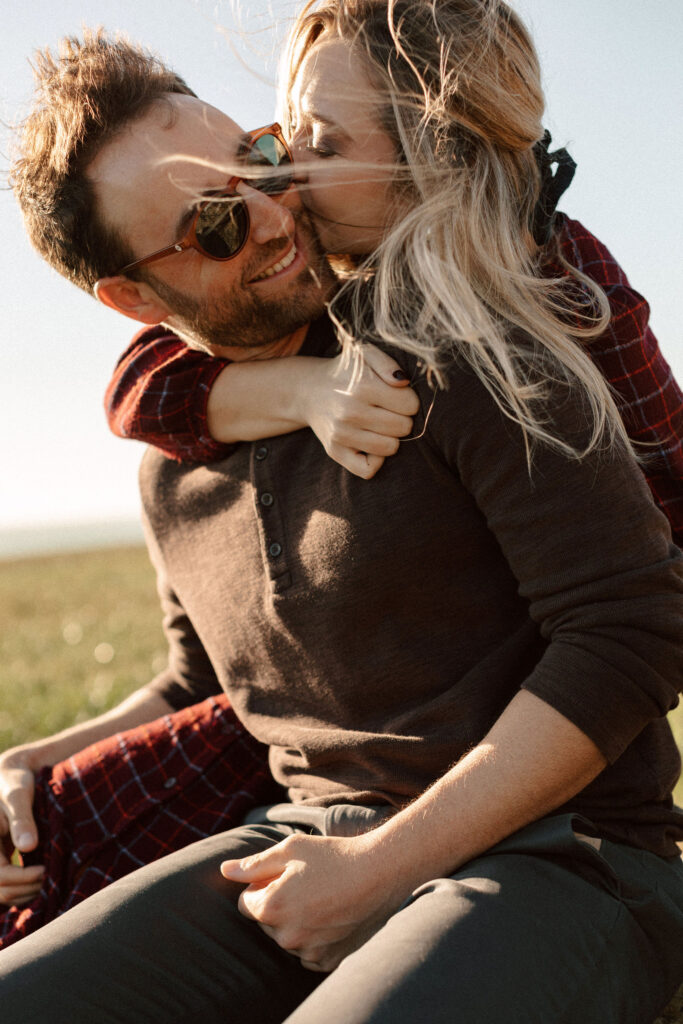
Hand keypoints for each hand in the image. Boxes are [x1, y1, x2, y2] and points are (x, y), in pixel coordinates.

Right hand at [0, 752, 43, 906]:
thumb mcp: (18, 795)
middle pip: (0, 890)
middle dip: (27, 889)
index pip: (0, 876)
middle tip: (52, 877)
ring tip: (49, 880)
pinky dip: (22, 890)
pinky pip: (5, 887)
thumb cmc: (14, 782)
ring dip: (25, 894)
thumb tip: (29, 846)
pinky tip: (40, 881)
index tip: (46, 870)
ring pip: (2, 894)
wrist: (11, 777)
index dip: (23, 878)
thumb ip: (21, 819)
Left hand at [220, 832, 407, 972]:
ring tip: (321, 898)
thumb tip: (224, 870)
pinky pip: (308, 952)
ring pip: (287, 937)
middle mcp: (286, 936)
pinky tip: (330, 916)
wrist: (379, 873)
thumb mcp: (290, 849)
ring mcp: (308, 951)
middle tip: (306, 883)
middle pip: (265, 921)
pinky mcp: (328, 961)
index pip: (245, 903)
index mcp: (271, 907)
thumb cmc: (333, 856)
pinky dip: (314, 937)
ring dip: (296, 922)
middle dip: (278, 903)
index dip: (262, 885)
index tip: (285, 874)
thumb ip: (253, 864)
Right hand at [303, 346, 419, 478]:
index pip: (410, 404)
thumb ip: (388, 363)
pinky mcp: (335, 452)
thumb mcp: (365, 354)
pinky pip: (368, 470)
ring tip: (379, 425)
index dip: (408, 399)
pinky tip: (372, 444)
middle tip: (388, 410)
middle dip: (402, 418)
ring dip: (391, 437)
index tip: (396, 396)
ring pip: (390, 448)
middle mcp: (350, 412)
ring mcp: (341, 435)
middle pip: (404, 427)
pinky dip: (376, 460)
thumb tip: (403, 383)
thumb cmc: (346, 372)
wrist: (308, 390)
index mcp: (362, 386)